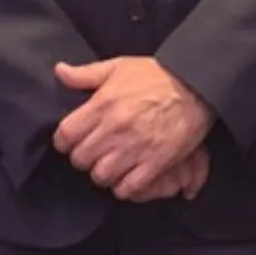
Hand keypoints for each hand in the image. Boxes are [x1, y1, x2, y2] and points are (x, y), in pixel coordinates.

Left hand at [52, 57, 213, 197]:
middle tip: (93, 154)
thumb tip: (59, 71)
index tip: (72, 142)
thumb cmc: (156, 75)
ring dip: (103, 174)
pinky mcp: (155, 162)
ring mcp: (135, 147)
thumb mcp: (119, 66)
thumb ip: (86, 73)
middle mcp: (115, 127)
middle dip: (83, 159)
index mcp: (103, 103)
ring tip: (110, 166)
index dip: (65, 142)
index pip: (66, 135)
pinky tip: (127, 177)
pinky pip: (128, 187)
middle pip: (81, 159)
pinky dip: (124, 187)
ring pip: (101, 176)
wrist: (196, 85)